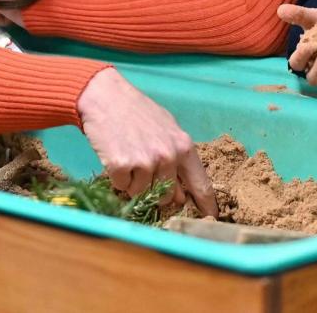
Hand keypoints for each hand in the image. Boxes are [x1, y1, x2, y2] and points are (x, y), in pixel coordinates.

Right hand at [77, 68, 216, 217]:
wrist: (105, 97)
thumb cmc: (137, 111)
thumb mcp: (167, 128)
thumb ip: (178, 158)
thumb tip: (182, 194)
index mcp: (184, 147)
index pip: (201, 185)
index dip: (206, 206)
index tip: (210, 219)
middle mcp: (167, 156)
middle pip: (167, 197)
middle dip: (156, 191)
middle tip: (143, 170)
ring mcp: (144, 162)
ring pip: (141, 193)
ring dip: (133, 182)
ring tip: (128, 156)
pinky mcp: (121, 165)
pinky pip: (121, 187)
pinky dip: (117, 178)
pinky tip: (116, 156)